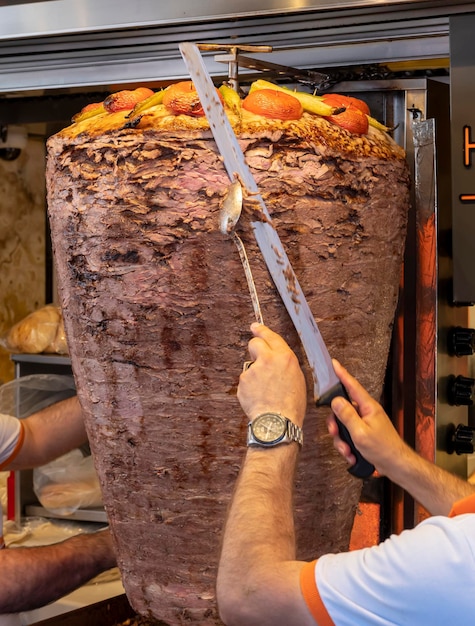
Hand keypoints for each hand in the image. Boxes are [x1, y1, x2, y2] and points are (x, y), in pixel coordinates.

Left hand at [237, 324, 306, 425]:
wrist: (277, 422)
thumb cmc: (291, 404)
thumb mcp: (297, 378)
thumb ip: (285, 364)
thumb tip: (277, 360)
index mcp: (285, 357)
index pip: (271, 336)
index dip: (261, 330)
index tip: (255, 326)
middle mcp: (267, 360)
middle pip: (254, 343)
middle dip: (255, 348)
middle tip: (259, 359)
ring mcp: (253, 370)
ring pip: (251, 366)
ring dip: (255, 375)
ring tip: (265, 391)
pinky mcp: (243, 382)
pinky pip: (246, 381)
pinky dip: (250, 388)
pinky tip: (259, 397)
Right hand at [327, 359, 406, 475]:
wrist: (396, 466)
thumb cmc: (383, 449)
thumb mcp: (360, 432)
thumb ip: (347, 415)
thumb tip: (336, 400)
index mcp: (368, 407)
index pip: (352, 386)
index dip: (342, 374)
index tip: (333, 363)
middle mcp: (366, 412)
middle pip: (342, 409)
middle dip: (336, 425)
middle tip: (335, 434)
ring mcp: (365, 423)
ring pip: (343, 425)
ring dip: (342, 440)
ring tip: (348, 452)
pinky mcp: (364, 434)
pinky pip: (349, 436)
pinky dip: (348, 447)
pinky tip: (352, 456)